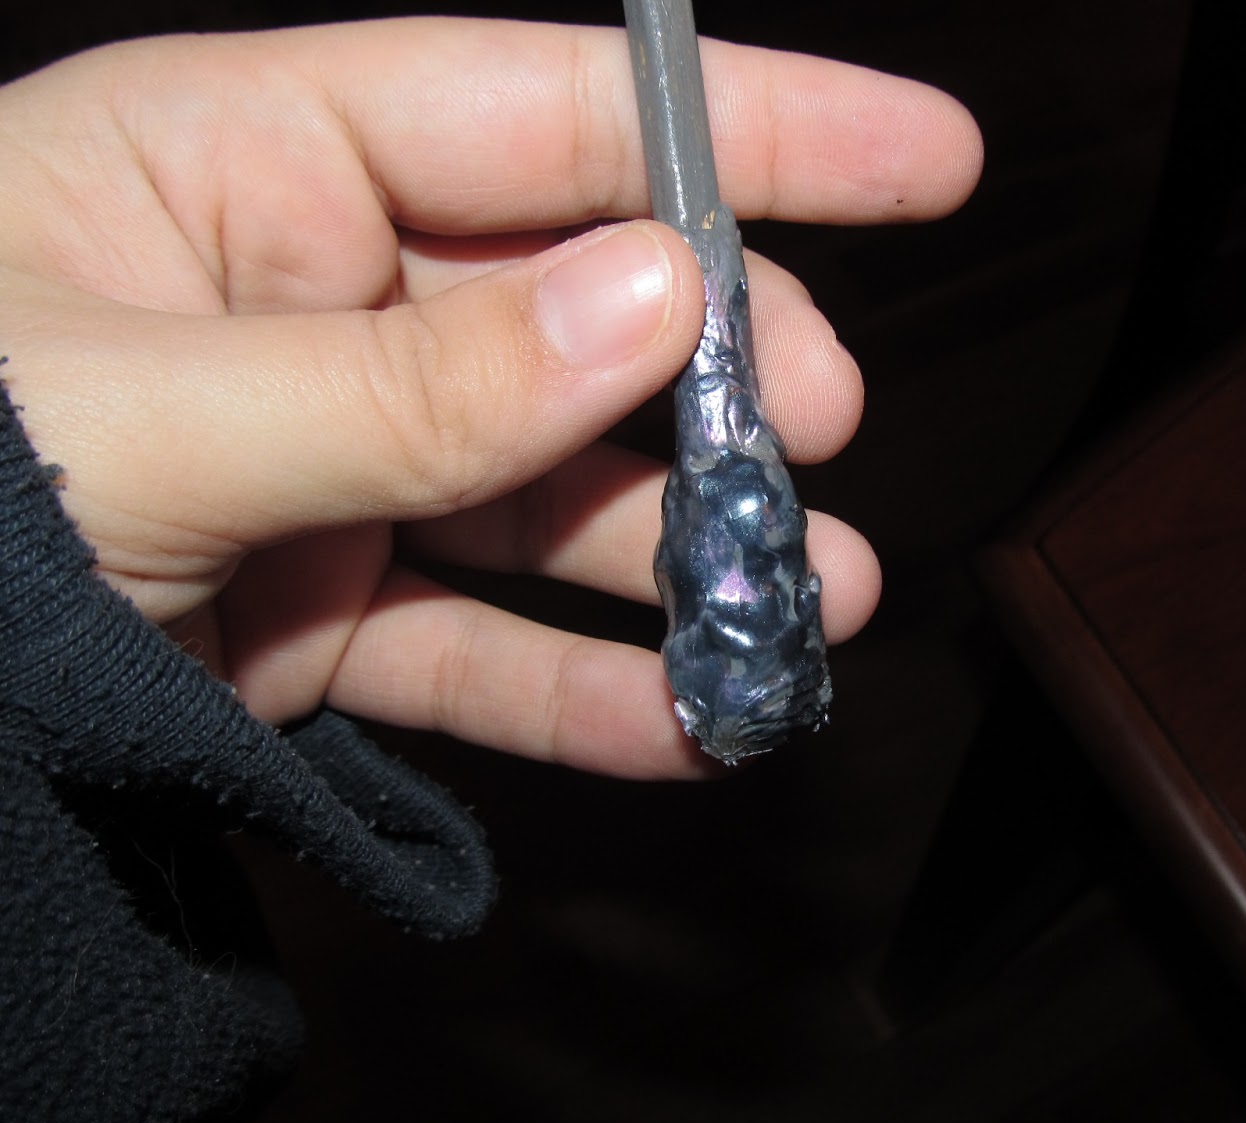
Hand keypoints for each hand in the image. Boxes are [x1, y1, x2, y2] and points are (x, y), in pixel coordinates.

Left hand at [0, 18, 981, 777]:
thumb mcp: (147, 418)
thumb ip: (405, 376)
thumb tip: (660, 300)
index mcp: (248, 165)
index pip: (545, 107)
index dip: (751, 127)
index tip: (930, 155)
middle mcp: (314, 301)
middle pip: (582, 309)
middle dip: (725, 368)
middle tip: (821, 430)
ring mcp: (334, 465)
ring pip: (557, 492)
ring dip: (691, 552)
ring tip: (814, 602)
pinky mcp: (328, 612)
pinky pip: (484, 644)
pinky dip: (590, 690)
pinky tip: (694, 724)